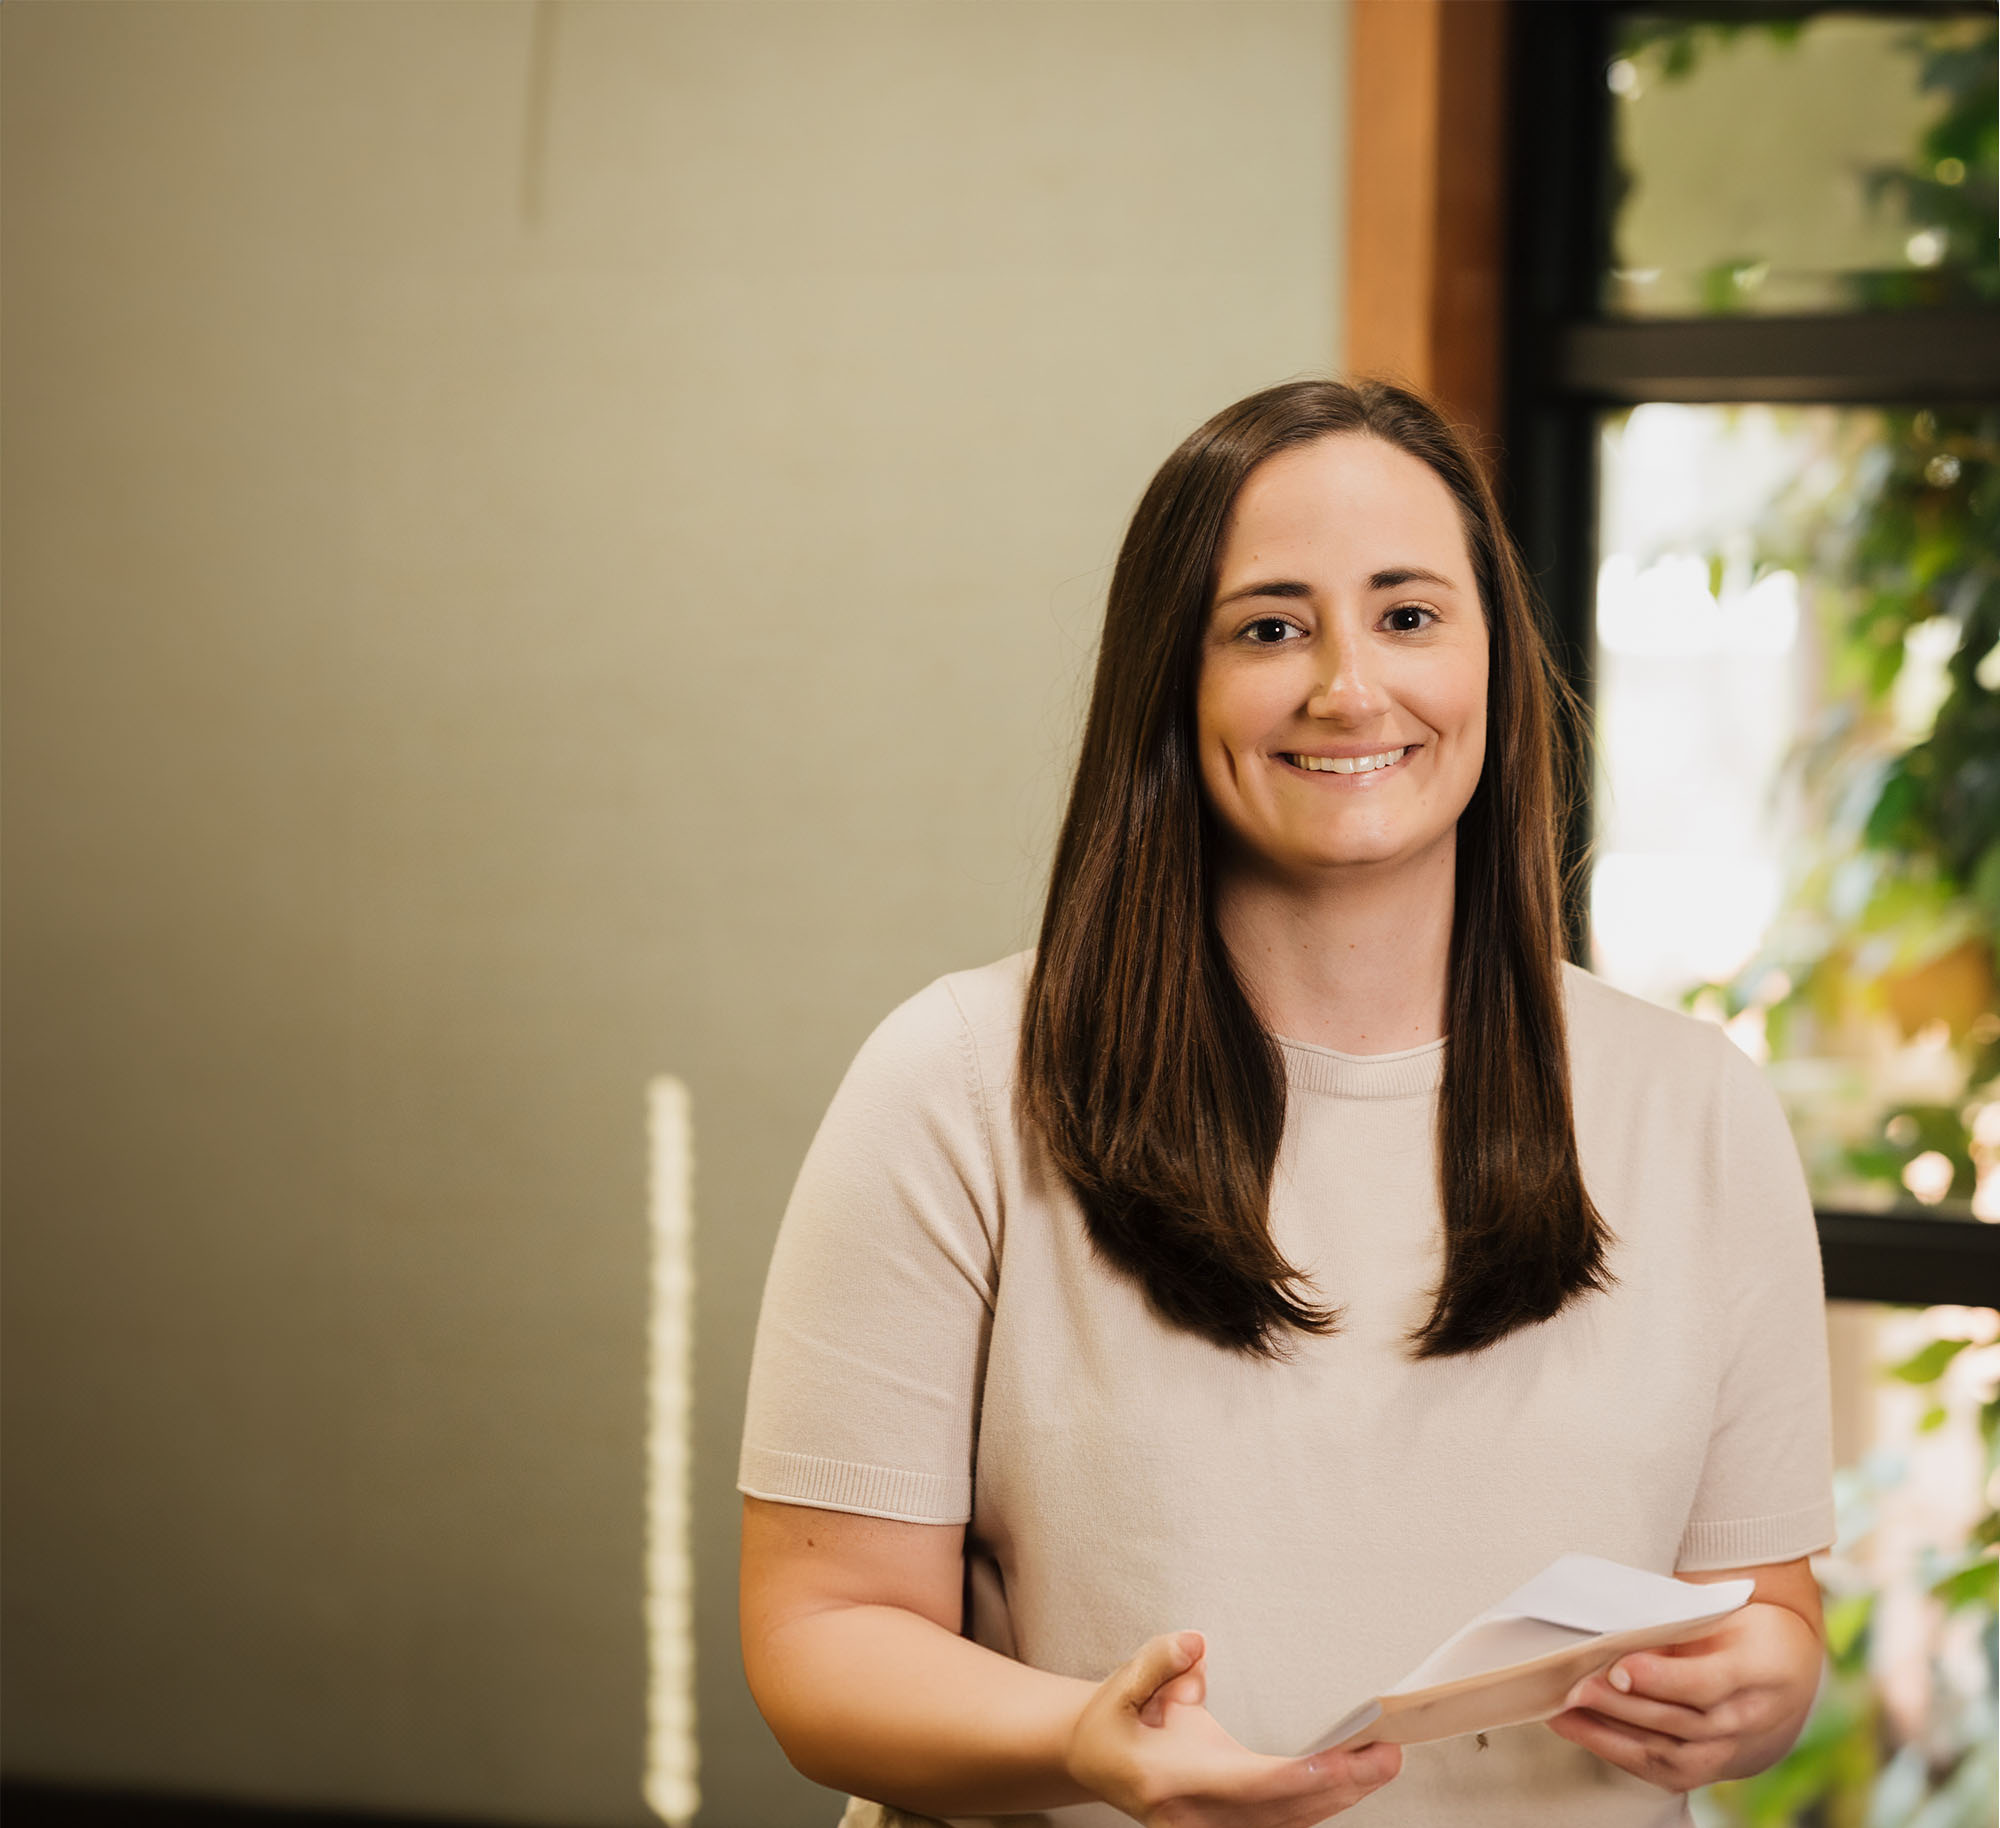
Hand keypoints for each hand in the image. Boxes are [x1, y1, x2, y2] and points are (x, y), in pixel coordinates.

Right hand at [1065, 1631, 1401, 1826]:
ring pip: (1290, 1824)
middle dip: (1343, 1786)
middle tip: (1390, 1754)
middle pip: (1285, 1812)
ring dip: (1341, 1797)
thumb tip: (1196, 1643)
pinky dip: (1322, 1803)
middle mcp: (1198, 1818)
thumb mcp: (1120, 1686)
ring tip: (1384, 1760)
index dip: (1305, 1776)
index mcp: (1173, 1781)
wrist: (1093, 1763)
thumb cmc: (1114, 1724)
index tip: (1348, 1758)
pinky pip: (1285, 1824)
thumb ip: (1157, 1663)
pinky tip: (1354, 1780)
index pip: (1253, 1785)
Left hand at [1547, 1601, 1822, 1791]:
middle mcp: (1750, 1718)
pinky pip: (1664, 1771)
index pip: (1709, 1683)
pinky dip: (1617, 1752)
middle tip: (1575, 1686)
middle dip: (1622, 1706)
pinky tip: (1579, 1731)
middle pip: (1681, 1720)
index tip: (1621, 1666)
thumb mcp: (1725, 1610)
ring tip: (1563, 1711)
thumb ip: (1680, 1620)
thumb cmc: (1744, 1629)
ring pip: (1670, 1754)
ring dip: (1610, 1735)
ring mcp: (1733, 1750)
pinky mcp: (1712, 1768)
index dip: (1664, 1678)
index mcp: (1760, 1669)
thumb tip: (1616, 1623)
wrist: (1787, 1675)